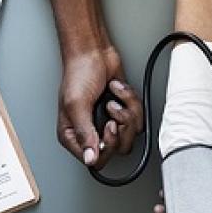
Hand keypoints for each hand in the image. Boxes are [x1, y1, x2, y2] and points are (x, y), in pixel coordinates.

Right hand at [57, 45, 142, 168]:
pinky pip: (137, 118)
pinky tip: (117, 90)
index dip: (107, 146)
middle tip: (111, 109)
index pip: (95, 160)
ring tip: (112, 98)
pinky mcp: (122, 112)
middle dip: (120, 126)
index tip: (108, 126)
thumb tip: (90, 159)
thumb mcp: (77, 105)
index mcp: (73, 136)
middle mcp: (91, 132)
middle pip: (117, 149)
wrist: (93, 52)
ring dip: (126, 110)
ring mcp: (108, 122)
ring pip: (130, 134)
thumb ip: (84, 134)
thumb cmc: (79, 73)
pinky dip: (130, 101)